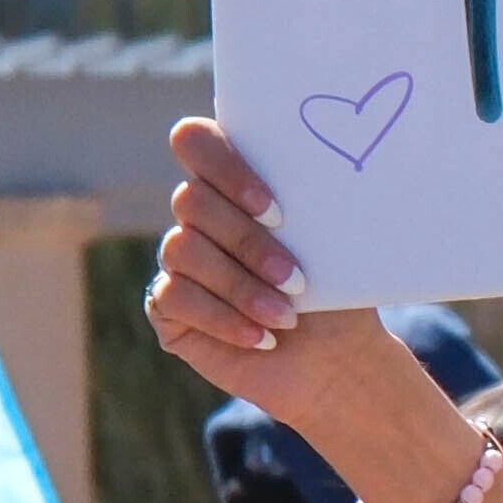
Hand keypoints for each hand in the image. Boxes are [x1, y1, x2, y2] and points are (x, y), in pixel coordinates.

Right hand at [146, 117, 341, 378]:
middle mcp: (199, 215)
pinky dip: (222, 319)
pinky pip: (174, 297)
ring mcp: (178, 258)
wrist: (333, 360)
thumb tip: (317, 175)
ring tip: (286, 317)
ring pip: (182, 249)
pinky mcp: (167, 305)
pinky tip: (260, 338)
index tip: (276, 212)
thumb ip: (309, 203)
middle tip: (297, 279)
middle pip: (191, 200)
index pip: (197, 141)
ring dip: (241, 287)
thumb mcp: (332, 245)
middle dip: (247, 242)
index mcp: (235, 183)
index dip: (226, 168)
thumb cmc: (335, 293)